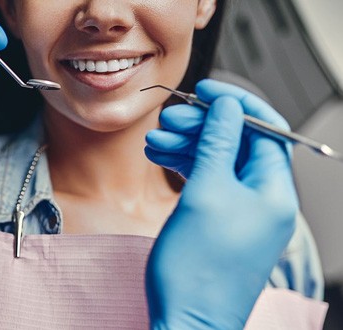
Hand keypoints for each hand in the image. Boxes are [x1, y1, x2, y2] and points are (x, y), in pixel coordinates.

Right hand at [144, 80, 297, 328]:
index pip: (265, 129)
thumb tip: (227, 108)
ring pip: (217, 161)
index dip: (235, 103)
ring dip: (187, 146)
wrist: (185, 321)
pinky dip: (185, 167)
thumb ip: (217, 145)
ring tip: (154, 141)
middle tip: (169, 119)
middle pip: (237, 143)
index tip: (206, 90)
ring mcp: (241, 211)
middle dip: (202, 126)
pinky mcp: (220, 221)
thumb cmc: (198, 270)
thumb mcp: (206, 194)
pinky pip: (207, 182)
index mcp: (273, 191)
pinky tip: (160, 159)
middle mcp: (263, 199)